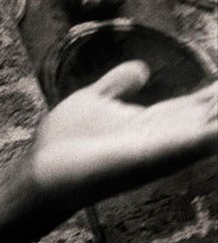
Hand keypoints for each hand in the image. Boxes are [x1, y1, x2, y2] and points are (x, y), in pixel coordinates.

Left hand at [30, 62, 217, 208]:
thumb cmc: (61, 145)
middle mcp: (173, 136)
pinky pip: (212, 136)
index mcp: (159, 121)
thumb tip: (142, 69)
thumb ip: (119, 85)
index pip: (206, 101)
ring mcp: (173, 146)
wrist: (41, 173)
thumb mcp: (94, 101)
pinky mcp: (167, 153)